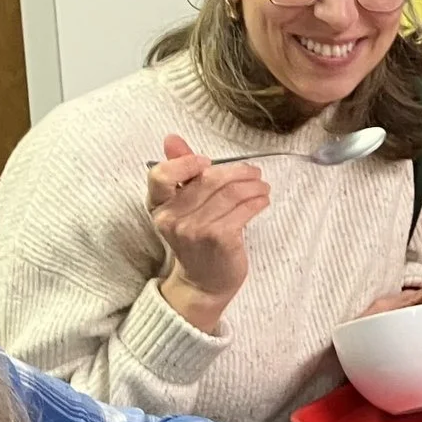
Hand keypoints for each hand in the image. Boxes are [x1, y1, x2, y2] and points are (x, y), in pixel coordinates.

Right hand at [149, 135, 270, 331]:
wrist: (202, 283)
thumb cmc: (194, 238)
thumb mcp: (181, 206)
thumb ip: (179, 171)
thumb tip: (172, 138)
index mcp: (158, 206)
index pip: (160, 176)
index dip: (185, 163)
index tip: (207, 162)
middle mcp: (172, 218)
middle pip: (208, 180)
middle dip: (237, 172)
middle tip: (254, 172)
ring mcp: (195, 229)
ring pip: (230, 192)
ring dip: (253, 185)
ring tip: (262, 186)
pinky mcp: (219, 239)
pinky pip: (243, 209)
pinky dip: (258, 201)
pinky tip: (263, 201)